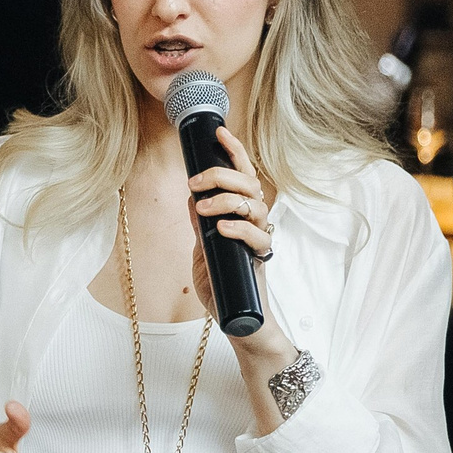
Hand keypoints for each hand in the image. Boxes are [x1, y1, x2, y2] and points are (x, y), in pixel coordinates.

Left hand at [186, 129, 299, 378]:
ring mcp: (259, 240)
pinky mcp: (259, 260)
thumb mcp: (204, 248)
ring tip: (204, 208)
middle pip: (249, 185)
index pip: (243, 176)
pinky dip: (238, 229)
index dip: (234, 152)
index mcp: (242, 214)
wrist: (237, 318)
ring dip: (226, 201)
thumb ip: (202, 224)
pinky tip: (222, 228)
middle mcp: (255, 223)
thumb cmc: (221, 283)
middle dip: (221, 177)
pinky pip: (258, 238)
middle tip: (194, 183)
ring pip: (255, 206)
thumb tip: (192, 197)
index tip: (219, 133)